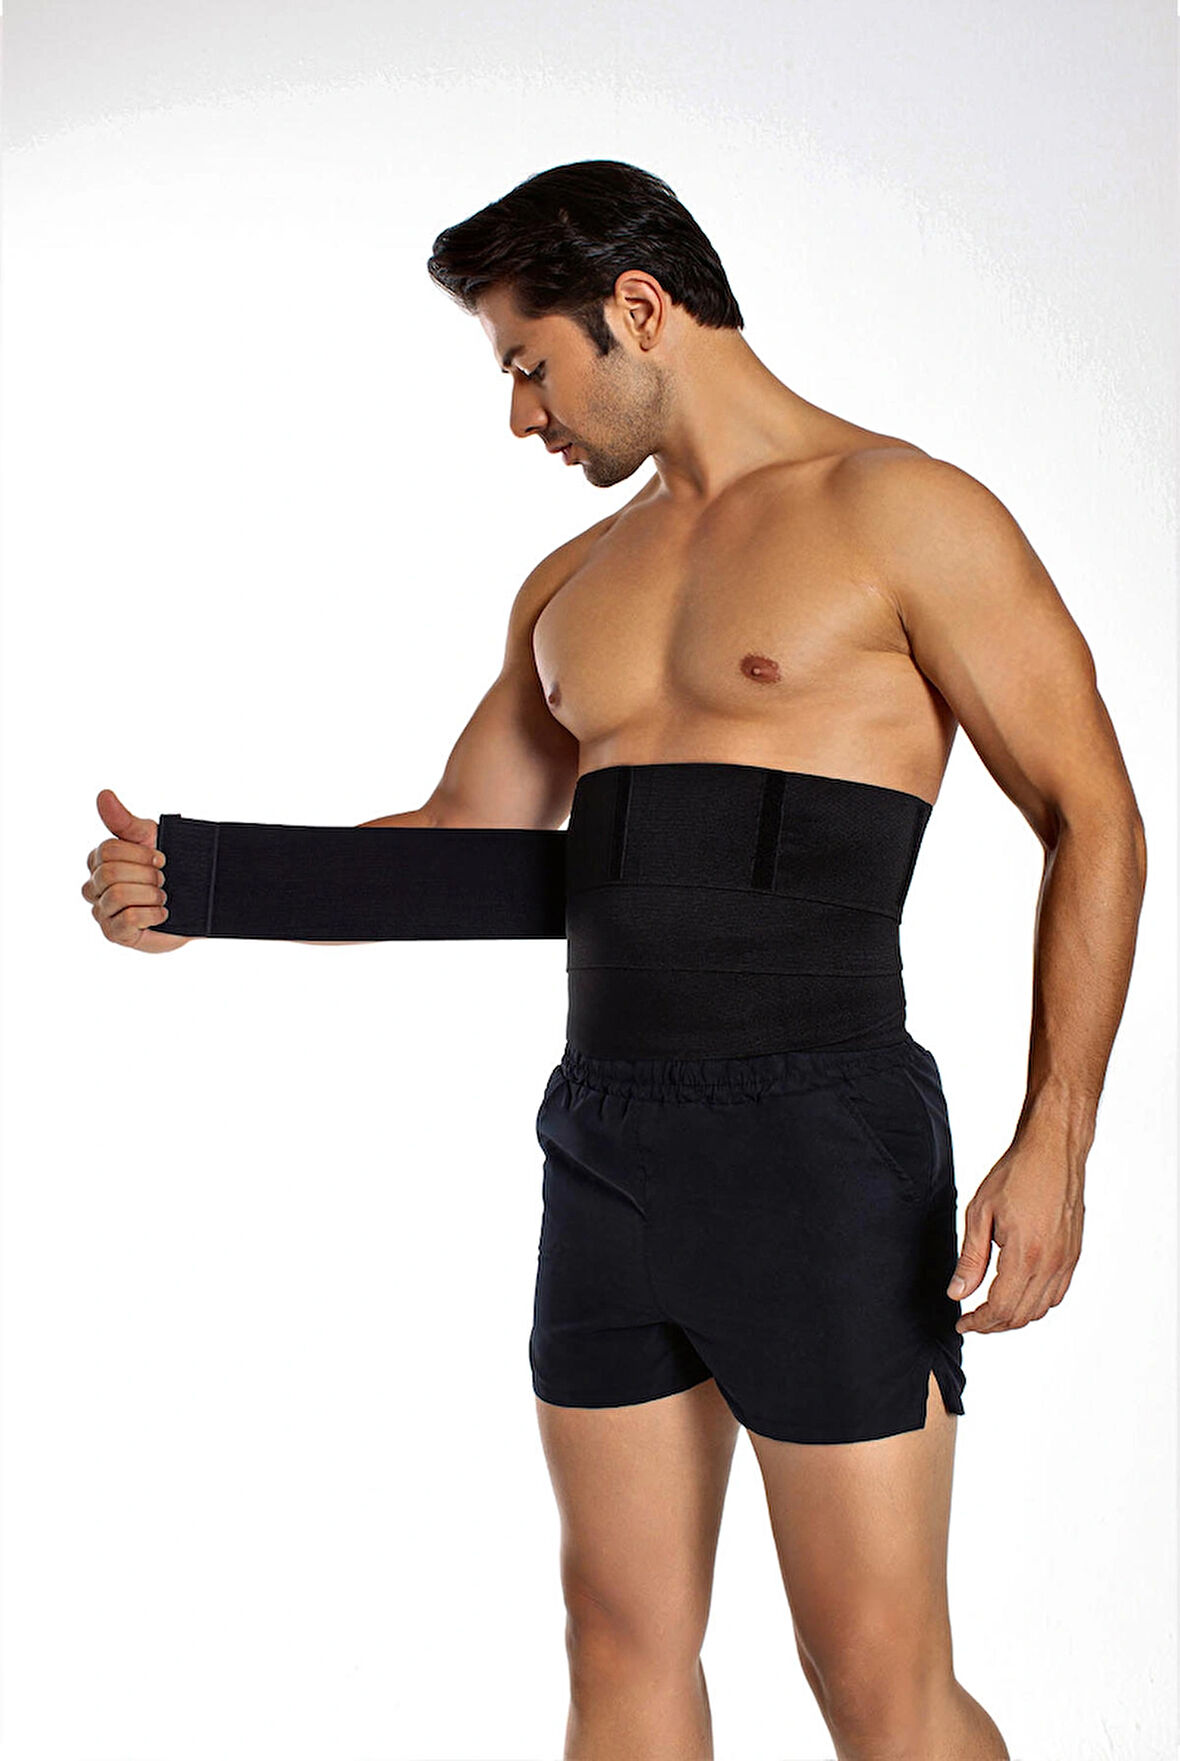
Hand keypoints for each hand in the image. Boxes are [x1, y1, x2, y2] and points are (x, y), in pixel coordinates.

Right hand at [82, 788, 190, 951]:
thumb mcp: (150, 838)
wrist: (195, 901)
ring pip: (117, 895)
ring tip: (163, 896)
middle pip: (109, 873)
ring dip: (150, 894)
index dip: (140, 853)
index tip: (162, 858)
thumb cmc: (169, 867)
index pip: (107, 850)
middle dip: (145, 874)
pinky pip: (126, 920)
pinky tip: (163, 913)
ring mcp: (102, 912)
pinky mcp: (115, 934)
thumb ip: (125, 821)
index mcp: (98, 861)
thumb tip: (103, 795)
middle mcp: (94, 887)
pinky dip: (151, 914)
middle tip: (163, 879)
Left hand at [946, 1137, 1084, 1332]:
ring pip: (1041, 1309)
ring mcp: (1067, 1260)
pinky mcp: (1073, 1254)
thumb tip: (958, 1293)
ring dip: (1015, 1316)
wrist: (1054, 1151)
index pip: (1001, 1308)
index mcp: (1026, 1255)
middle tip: (972, 1320)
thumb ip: (970, 1258)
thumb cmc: (1016, 1174)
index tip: (962, 1323)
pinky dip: (1036, 1303)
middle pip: (1021, 1315)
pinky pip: (1057, 1293)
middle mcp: (1051, 1263)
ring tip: (990, 1310)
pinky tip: (1018, 1294)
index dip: (979, 1323)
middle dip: (994, 1325)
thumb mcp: (979, 1213)